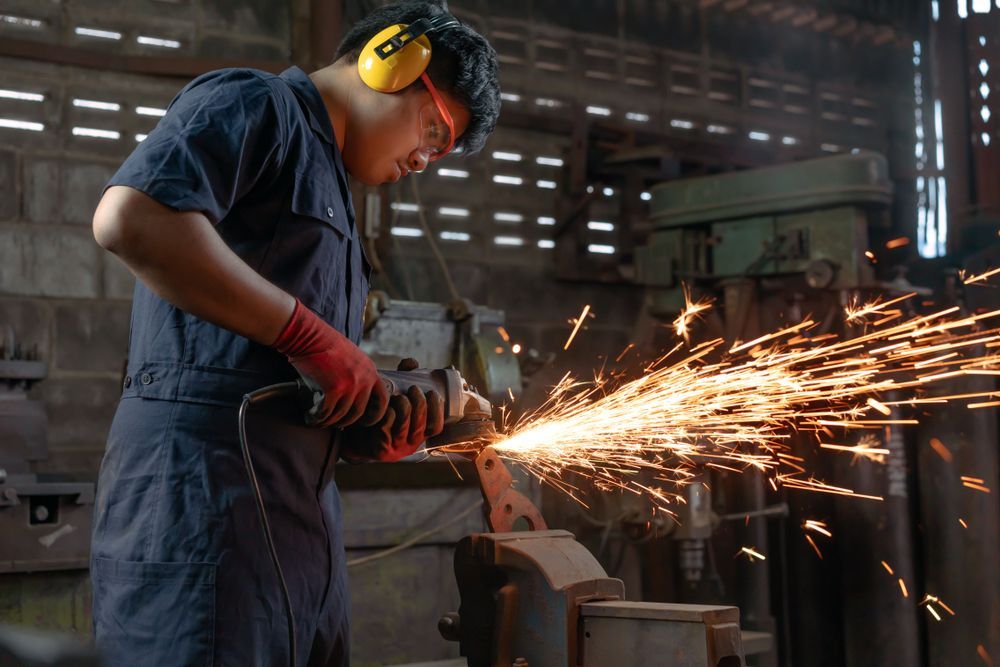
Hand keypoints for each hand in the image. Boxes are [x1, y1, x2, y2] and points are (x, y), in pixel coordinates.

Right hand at [271, 299, 387, 427]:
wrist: (309, 335)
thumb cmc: (324, 346)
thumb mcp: (351, 359)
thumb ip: (356, 376)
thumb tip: (352, 399)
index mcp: (370, 371)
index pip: (382, 399)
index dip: (375, 414)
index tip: (363, 421)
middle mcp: (365, 378)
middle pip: (359, 412)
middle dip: (346, 422)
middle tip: (335, 425)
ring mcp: (351, 384)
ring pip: (341, 414)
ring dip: (328, 421)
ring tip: (318, 421)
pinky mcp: (334, 388)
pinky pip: (326, 412)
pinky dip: (317, 417)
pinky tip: (310, 417)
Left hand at [341, 358, 445, 461]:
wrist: (353, 434)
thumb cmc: (378, 413)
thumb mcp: (395, 396)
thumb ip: (404, 378)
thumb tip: (412, 363)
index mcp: (418, 434)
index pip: (436, 427)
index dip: (437, 410)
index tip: (432, 392)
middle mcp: (410, 444)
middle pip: (421, 425)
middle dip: (419, 405)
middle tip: (413, 389)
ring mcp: (395, 449)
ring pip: (404, 426)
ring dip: (404, 408)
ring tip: (398, 396)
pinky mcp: (380, 450)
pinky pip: (386, 429)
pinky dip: (387, 416)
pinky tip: (384, 407)